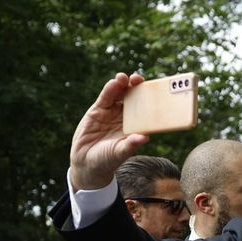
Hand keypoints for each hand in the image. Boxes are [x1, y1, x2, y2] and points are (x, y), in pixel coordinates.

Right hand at [69, 73, 149, 190]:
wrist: (86, 162)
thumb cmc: (107, 160)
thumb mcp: (119, 153)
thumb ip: (130, 145)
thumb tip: (145, 138)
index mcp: (136, 126)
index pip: (146, 110)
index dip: (150, 99)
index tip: (155, 92)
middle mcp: (126, 117)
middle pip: (134, 98)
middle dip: (137, 87)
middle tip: (139, 79)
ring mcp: (112, 112)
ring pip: (119, 94)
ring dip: (122, 84)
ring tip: (124, 78)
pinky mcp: (98, 111)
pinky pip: (105, 98)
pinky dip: (109, 89)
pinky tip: (114, 83)